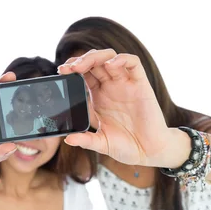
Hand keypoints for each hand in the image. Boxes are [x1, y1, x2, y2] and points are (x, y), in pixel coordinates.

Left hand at [58, 50, 188, 167]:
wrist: (149, 152)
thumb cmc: (127, 147)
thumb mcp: (102, 144)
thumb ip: (86, 140)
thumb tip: (67, 139)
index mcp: (99, 97)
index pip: (83, 74)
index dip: (72, 70)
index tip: (61, 72)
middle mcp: (111, 87)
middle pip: (94, 62)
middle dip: (80, 61)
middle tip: (68, 69)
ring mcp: (126, 84)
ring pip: (110, 58)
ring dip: (95, 57)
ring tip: (82, 66)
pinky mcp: (141, 84)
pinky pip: (133, 63)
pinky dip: (122, 59)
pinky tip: (111, 64)